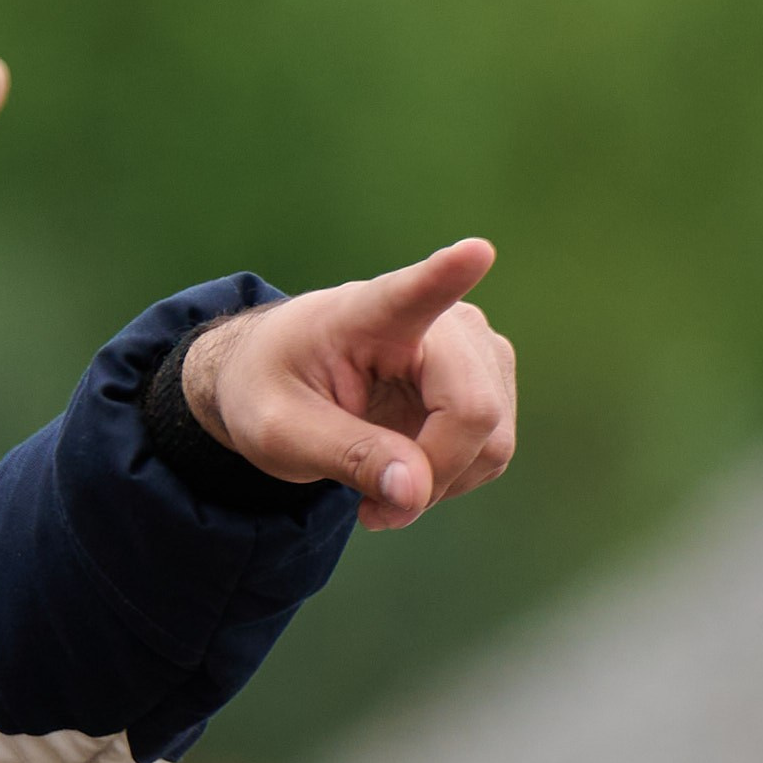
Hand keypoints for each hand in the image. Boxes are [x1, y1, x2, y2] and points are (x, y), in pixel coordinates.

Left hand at [183, 239, 516, 528]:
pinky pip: (491, 452)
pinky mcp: (491, 381)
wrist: (280, 379)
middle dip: (428, 475)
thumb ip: (344, 455)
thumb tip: (415, 491)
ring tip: (377, 491)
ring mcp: (477, 350)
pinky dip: (448, 481)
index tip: (474, 252)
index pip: (417, 291)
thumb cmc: (271, 391)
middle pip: (473, 410)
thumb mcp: (278, 432)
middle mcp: (442, 321)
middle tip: (371, 510)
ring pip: (491, 441)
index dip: (449, 275)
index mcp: (370, 311)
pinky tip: (403, 474)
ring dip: (436, 486)